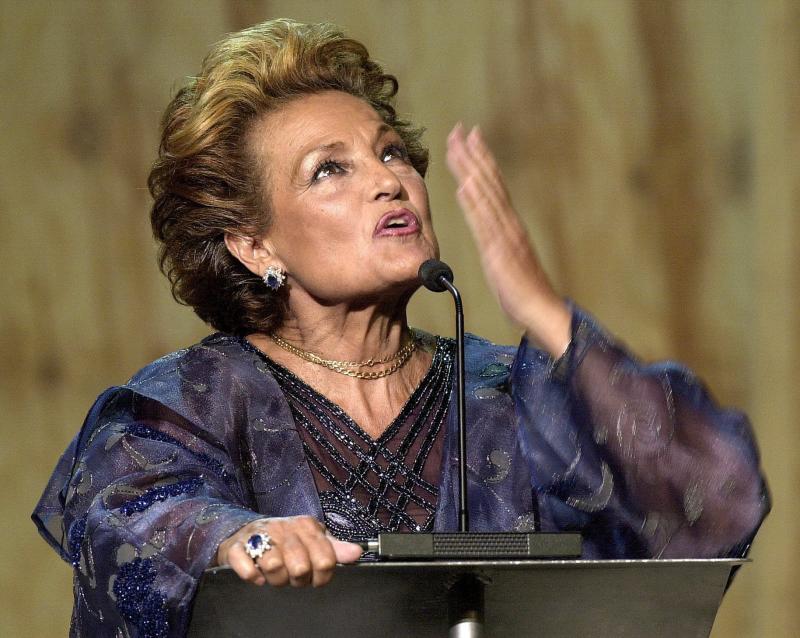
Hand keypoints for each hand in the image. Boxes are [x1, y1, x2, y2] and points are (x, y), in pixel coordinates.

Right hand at [215, 516, 362, 587]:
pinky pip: (246, 566)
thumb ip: (334, 548)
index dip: (321, 575)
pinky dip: (252, 575)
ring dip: (276, 578)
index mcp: (305, 525)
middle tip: (293, 575)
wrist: (245, 532)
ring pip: (274, 566)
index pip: (325, 559)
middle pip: (300, 566)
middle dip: (298, 579)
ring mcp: (258, 536)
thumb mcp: (311, 540)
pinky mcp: (236, 547)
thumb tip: (357, 553)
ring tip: (275, 574)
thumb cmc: (284, 540)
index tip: (315, 575)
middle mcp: (283, 527)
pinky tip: (257, 575)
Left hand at [445, 124, 571, 357]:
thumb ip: (494, 234)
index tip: (469, 136)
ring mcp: (505, 236)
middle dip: (473, 154)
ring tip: (457, 147)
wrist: (541, 310)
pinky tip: (465, 186)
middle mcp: (509, 224)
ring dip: (471, 170)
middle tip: (459, 128)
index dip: (481, 159)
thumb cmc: (523, 289)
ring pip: (486, 197)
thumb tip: (480, 213)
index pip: (493, 184)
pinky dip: (475, 204)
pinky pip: (485, 225)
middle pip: (490, 182)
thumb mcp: (504, 257)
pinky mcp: (500, 253)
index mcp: (509, 224)